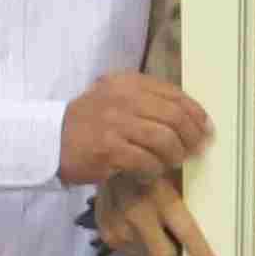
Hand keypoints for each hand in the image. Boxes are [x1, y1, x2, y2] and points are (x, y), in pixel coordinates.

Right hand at [58, 71, 209, 184]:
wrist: (48, 140)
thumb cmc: (87, 123)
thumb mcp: (114, 99)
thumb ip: (146, 101)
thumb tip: (190, 118)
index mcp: (127, 82)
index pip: (174, 94)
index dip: (196, 114)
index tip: (205, 130)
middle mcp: (123, 98)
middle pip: (174, 117)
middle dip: (191, 138)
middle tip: (194, 152)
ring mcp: (115, 123)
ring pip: (164, 139)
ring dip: (174, 155)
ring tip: (172, 163)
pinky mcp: (109, 149)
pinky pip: (146, 161)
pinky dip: (153, 170)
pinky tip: (150, 173)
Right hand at [97, 167, 220, 255]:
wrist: (106, 155)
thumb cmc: (149, 162)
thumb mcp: (171, 173)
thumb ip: (188, 196)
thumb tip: (216, 222)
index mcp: (161, 196)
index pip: (186, 232)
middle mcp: (138, 214)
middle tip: (179, 246)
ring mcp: (118, 226)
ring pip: (147, 255)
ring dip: (154, 247)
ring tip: (150, 223)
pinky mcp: (106, 234)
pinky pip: (131, 250)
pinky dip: (138, 243)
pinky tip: (135, 222)